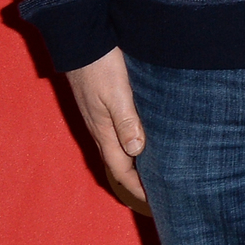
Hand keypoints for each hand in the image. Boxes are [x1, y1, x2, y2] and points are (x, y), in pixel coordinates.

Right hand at [66, 48, 149, 212]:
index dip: (137, 189)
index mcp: (105, 132)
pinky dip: (134, 145)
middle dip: (139, 182)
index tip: (156, 204)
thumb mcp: (117, 93)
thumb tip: (137, 152)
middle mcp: (102, 130)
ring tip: (159, 173)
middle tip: (162, 194)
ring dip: (137, 164)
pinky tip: (148, 141)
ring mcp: (102, 119)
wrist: (82, 41)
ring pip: (121, 150)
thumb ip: (126, 121)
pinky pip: (120, 134)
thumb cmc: (101, 65)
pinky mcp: (105, 106)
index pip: (122, 171)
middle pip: (121, 164)